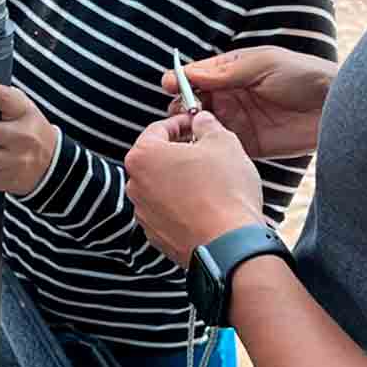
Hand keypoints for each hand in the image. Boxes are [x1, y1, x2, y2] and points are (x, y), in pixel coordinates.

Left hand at [125, 112, 264, 266]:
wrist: (230, 246)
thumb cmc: (224, 193)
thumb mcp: (223, 143)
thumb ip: (207, 125)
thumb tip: (202, 121)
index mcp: (143, 156)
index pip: (158, 129)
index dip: (181, 123)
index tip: (195, 124)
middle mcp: (135, 185)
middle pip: (156, 158)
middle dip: (179, 152)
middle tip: (205, 152)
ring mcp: (144, 213)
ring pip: (161, 186)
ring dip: (180, 180)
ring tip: (209, 181)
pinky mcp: (156, 236)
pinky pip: (167, 211)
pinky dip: (182, 206)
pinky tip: (205, 206)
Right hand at [162, 47, 336, 158]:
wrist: (336, 107)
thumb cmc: (302, 76)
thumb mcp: (263, 64)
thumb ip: (226, 72)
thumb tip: (190, 74)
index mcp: (231, 71)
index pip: (197, 75)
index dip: (181, 80)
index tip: (168, 85)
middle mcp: (230, 96)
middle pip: (194, 102)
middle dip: (182, 106)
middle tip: (182, 113)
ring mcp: (237, 121)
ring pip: (203, 125)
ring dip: (192, 128)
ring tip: (188, 131)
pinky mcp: (248, 144)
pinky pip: (221, 146)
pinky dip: (209, 147)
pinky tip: (202, 148)